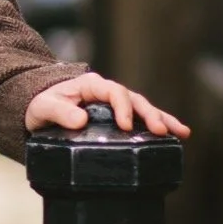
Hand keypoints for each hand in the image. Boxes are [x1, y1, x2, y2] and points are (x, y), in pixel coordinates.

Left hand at [25, 70, 189, 137]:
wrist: (41, 110)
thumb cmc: (41, 106)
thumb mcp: (44, 108)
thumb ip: (59, 112)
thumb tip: (82, 120)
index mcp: (92, 86)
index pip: (114, 91)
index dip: (123, 107)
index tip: (126, 126)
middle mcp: (108, 93)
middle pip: (135, 100)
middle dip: (151, 114)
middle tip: (161, 130)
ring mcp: (115, 105)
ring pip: (144, 109)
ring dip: (163, 120)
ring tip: (182, 133)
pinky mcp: (118, 118)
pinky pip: (141, 120)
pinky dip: (157, 126)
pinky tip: (175, 137)